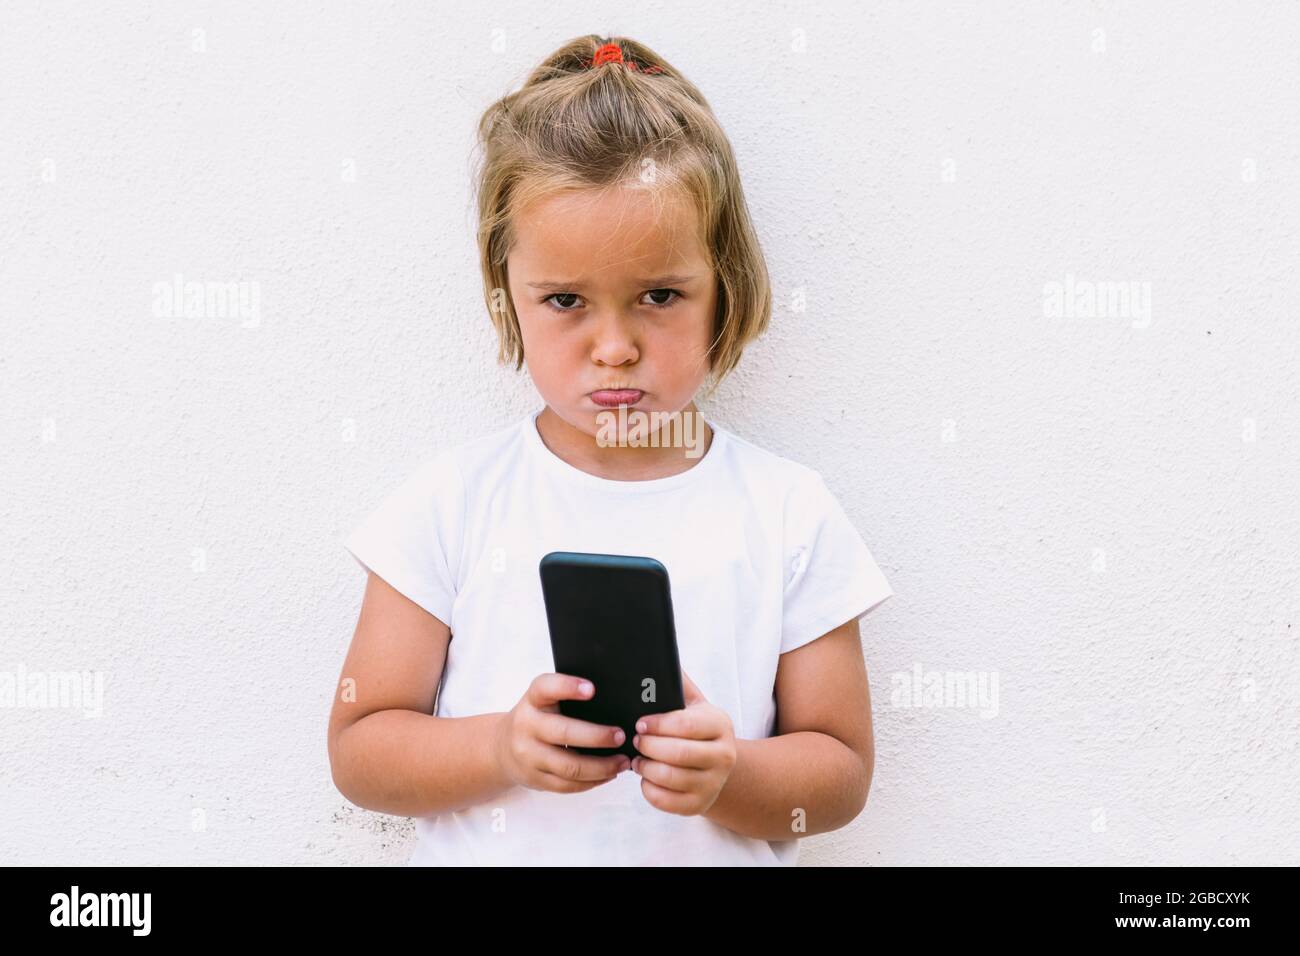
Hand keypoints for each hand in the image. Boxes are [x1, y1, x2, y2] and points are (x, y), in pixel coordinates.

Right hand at [494, 673, 631, 792]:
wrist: (502, 748)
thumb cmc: (536, 718)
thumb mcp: (543, 700)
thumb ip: (567, 697)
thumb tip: (613, 702)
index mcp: (533, 700)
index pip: (546, 688)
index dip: (568, 687)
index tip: (592, 689)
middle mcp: (527, 726)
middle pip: (564, 733)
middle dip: (598, 736)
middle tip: (621, 736)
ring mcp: (529, 756)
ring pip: (569, 767)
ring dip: (602, 766)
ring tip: (623, 761)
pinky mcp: (536, 779)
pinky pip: (568, 785)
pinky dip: (593, 781)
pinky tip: (609, 774)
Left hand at [631, 669, 736, 814]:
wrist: (719, 767)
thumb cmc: (697, 729)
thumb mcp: (694, 703)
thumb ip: (678, 682)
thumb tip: (656, 654)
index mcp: (719, 724)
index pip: (686, 724)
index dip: (658, 724)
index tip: (639, 722)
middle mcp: (723, 755)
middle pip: (678, 753)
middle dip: (648, 746)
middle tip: (634, 739)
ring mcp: (712, 783)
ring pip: (670, 778)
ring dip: (645, 768)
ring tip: (637, 758)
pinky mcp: (698, 805)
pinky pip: (665, 800)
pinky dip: (648, 789)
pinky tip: (646, 777)